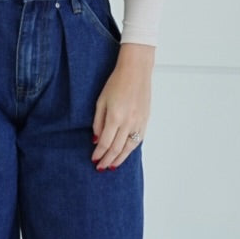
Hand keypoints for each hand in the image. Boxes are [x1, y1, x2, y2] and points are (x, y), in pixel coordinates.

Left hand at [91, 43, 154, 170]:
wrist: (136, 71)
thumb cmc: (116, 82)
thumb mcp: (101, 100)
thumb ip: (98, 121)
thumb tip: (96, 139)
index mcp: (115, 117)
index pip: (105, 143)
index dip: (99, 154)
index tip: (94, 159)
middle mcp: (128, 122)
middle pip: (117, 148)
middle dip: (108, 160)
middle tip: (101, 167)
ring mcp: (139, 122)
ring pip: (129, 147)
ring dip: (120, 158)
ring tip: (113, 166)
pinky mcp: (145, 120)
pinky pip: (138, 139)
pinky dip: (130, 149)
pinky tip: (125, 153)